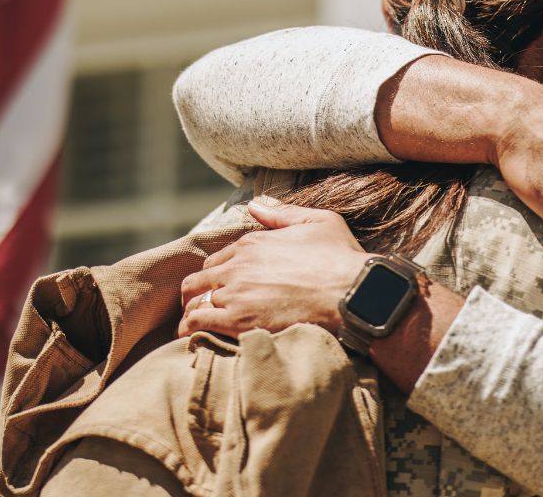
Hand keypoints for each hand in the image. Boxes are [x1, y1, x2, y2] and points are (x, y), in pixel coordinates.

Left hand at [179, 200, 367, 336]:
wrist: (351, 293)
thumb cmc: (340, 258)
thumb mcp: (319, 222)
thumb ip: (283, 213)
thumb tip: (254, 204)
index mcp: (253, 243)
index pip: (217, 260)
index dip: (218, 274)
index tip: (224, 287)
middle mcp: (237, 266)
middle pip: (198, 280)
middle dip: (198, 294)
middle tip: (205, 308)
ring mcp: (234, 293)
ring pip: (194, 303)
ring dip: (195, 313)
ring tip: (200, 327)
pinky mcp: (236, 320)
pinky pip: (197, 323)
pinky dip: (191, 330)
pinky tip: (196, 337)